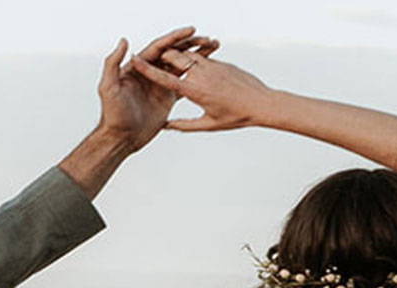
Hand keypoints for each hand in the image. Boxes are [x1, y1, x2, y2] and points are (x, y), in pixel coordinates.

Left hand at [95, 27, 219, 151]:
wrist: (121, 139)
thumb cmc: (112, 115)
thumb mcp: (108, 88)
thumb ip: (112, 63)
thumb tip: (125, 41)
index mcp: (136, 68)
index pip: (158, 47)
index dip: (175, 38)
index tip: (191, 31)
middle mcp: (148, 73)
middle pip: (172, 54)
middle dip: (189, 44)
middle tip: (206, 39)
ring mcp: (159, 85)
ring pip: (180, 66)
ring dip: (196, 56)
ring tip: (212, 48)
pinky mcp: (166, 97)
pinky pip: (183, 82)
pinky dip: (195, 75)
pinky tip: (209, 70)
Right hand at [131, 48, 277, 132]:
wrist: (262, 103)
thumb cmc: (236, 117)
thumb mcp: (207, 124)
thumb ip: (183, 125)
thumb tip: (165, 126)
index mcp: (194, 90)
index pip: (164, 78)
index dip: (147, 69)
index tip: (134, 60)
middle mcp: (202, 75)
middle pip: (174, 57)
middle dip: (161, 55)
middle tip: (150, 56)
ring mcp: (212, 66)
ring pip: (188, 54)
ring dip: (177, 54)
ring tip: (168, 58)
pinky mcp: (221, 63)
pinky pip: (202, 57)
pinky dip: (193, 59)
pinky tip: (191, 65)